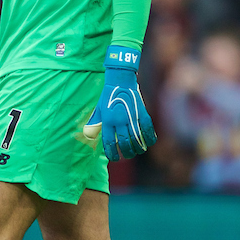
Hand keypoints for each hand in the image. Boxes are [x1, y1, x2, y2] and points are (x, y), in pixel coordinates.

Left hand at [84, 46, 156, 160]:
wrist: (120, 81)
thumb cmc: (108, 96)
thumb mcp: (99, 110)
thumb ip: (96, 123)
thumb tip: (89, 136)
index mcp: (107, 121)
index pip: (109, 142)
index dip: (112, 153)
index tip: (115, 158)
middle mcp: (119, 120)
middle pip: (124, 143)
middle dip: (127, 153)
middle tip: (128, 156)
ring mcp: (131, 117)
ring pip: (136, 139)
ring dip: (138, 148)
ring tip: (138, 151)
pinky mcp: (142, 112)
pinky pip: (147, 129)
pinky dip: (149, 138)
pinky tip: (149, 143)